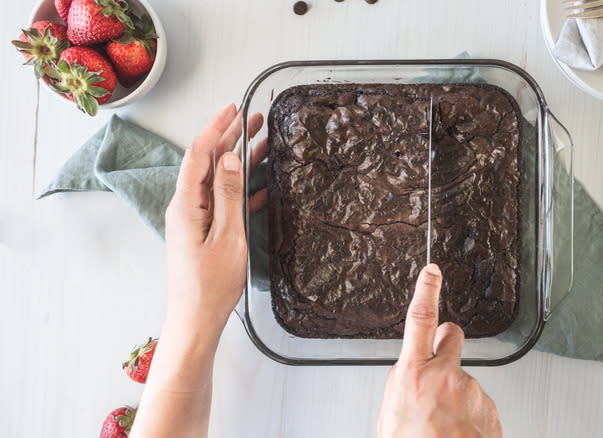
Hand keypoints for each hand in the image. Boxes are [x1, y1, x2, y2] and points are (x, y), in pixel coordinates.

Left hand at [164, 103, 267, 335]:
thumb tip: (230, 159)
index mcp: (186, 205)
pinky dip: (241, 188)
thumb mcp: (227, 237)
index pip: (198, 155)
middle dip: (229, 138)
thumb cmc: (210, 286)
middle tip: (253, 118)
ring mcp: (195, 219)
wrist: (196, 320)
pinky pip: (223, 201)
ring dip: (238, 161)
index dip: (215, 129)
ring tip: (261, 142)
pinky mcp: (205, 232)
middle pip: (208, 164)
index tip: (232, 109)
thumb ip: (229, 196)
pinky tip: (259, 184)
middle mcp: (186, 208)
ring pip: (218, 180)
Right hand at [377, 264, 502, 437]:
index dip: (427, 290)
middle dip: (448, 338)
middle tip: (441, 360)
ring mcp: (471, 390)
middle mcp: (445, 375)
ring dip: (456, 394)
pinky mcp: (489, 407)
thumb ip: (404, 384)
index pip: (421, 318)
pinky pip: (478, 403)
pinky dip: (470, 415)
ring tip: (445, 424)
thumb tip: (411, 374)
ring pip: (464, 379)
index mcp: (413, 374)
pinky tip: (458, 431)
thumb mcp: (391, 414)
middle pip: (453, 333)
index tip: (433, 272)